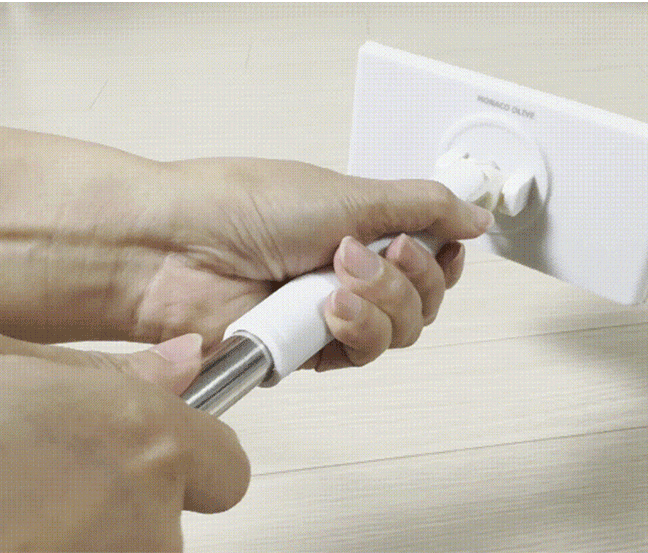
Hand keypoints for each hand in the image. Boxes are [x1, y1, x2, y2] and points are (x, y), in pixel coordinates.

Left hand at [0, 123, 492, 368]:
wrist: (174, 248)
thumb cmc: (239, 206)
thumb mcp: (346, 193)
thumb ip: (419, 207)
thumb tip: (473, 214)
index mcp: (359, 226)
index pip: (429, 253)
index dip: (441, 255)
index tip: (436, 242)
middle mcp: (347, 271)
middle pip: (423, 299)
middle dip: (409, 278)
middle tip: (366, 253)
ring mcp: (327, 311)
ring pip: (399, 331)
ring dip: (380, 303)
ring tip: (337, 278)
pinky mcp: (307, 348)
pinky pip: (359, 353)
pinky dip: (353, 331)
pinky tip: (327, 309)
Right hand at [0, 328, 247, 551]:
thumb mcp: (21, 366)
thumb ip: (119, 375)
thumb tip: (187, 362)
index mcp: (145, 438)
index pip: (228, 469)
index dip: (198, 463)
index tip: (167, 459)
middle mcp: (139, 510)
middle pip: (176, 528)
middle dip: (136, 511)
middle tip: (66, 486)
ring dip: (97, 540)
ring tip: (24, 512)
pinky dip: (61, 551)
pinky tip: (9, 529)